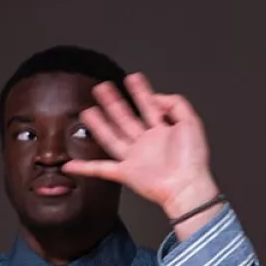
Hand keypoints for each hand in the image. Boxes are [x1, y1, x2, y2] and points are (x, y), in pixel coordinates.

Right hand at [65, 73, 219, 221]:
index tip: (133, 78)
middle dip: (114, 102)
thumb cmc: (193, 160)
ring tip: (88, 111)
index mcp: (164, 132)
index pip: (149, 106)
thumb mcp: (192, 123)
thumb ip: (176, 104)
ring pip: (112, 137)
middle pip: (125, 118)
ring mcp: (135, 157)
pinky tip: (72, 164)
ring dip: (99, 124)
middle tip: (102, 88)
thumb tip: (157, 97)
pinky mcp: (126, 173)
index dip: (141, 91)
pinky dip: (85, 168)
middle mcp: (147, 143)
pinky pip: (101, 170)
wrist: (187, 186)